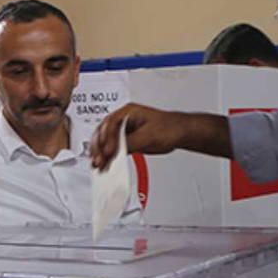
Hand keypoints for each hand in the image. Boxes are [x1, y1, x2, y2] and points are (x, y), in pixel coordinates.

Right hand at [89, 104, 230, 169]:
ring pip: (104, 140)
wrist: (179, 133)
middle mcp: (123, 120)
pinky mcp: (126, 140)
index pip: (110, 124)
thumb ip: (131, 142)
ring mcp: (123, 130)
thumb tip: (116, 151)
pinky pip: (112, 148)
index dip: (107, 138)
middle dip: (99, 147)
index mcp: (127, 112)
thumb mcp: (149, 136)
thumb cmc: (169, 128)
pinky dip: (107, 156)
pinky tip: (104, 164)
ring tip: (97, 165)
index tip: (109, 151)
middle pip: (103, 132)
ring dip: (99, 153)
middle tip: (98, 160)